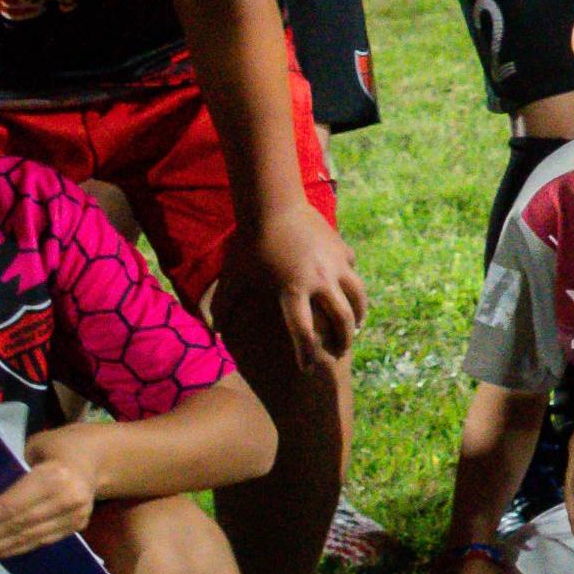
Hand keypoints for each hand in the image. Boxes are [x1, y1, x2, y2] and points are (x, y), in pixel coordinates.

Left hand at [0, 427, 99, 556]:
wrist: (103, 458)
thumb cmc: (65, 444)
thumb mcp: (39, 444)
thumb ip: (15, 467)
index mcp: (55, 478)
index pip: (11, 506)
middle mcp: (66, 501)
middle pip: (16, 527)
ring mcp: (73, 518)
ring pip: (26, 539)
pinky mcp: (75, 528)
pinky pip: (38, 542)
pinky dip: (12, 549)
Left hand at [239, 205, 367, 364]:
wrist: (273, 204)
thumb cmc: (249, 243)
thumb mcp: (234, 277)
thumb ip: (224, 306)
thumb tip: (214, 331)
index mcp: (292, 290)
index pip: (303, 332)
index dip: (305, 354)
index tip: (307, 369)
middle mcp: (319, 280)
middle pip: (341, 319)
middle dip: (342, 340)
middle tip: (339, 352)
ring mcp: (335, 264)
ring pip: (358, 297)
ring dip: (358, 315)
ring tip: (355, 327)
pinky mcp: (343, 250)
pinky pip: (352, 272)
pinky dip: (351, 286)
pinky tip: (347, 291)